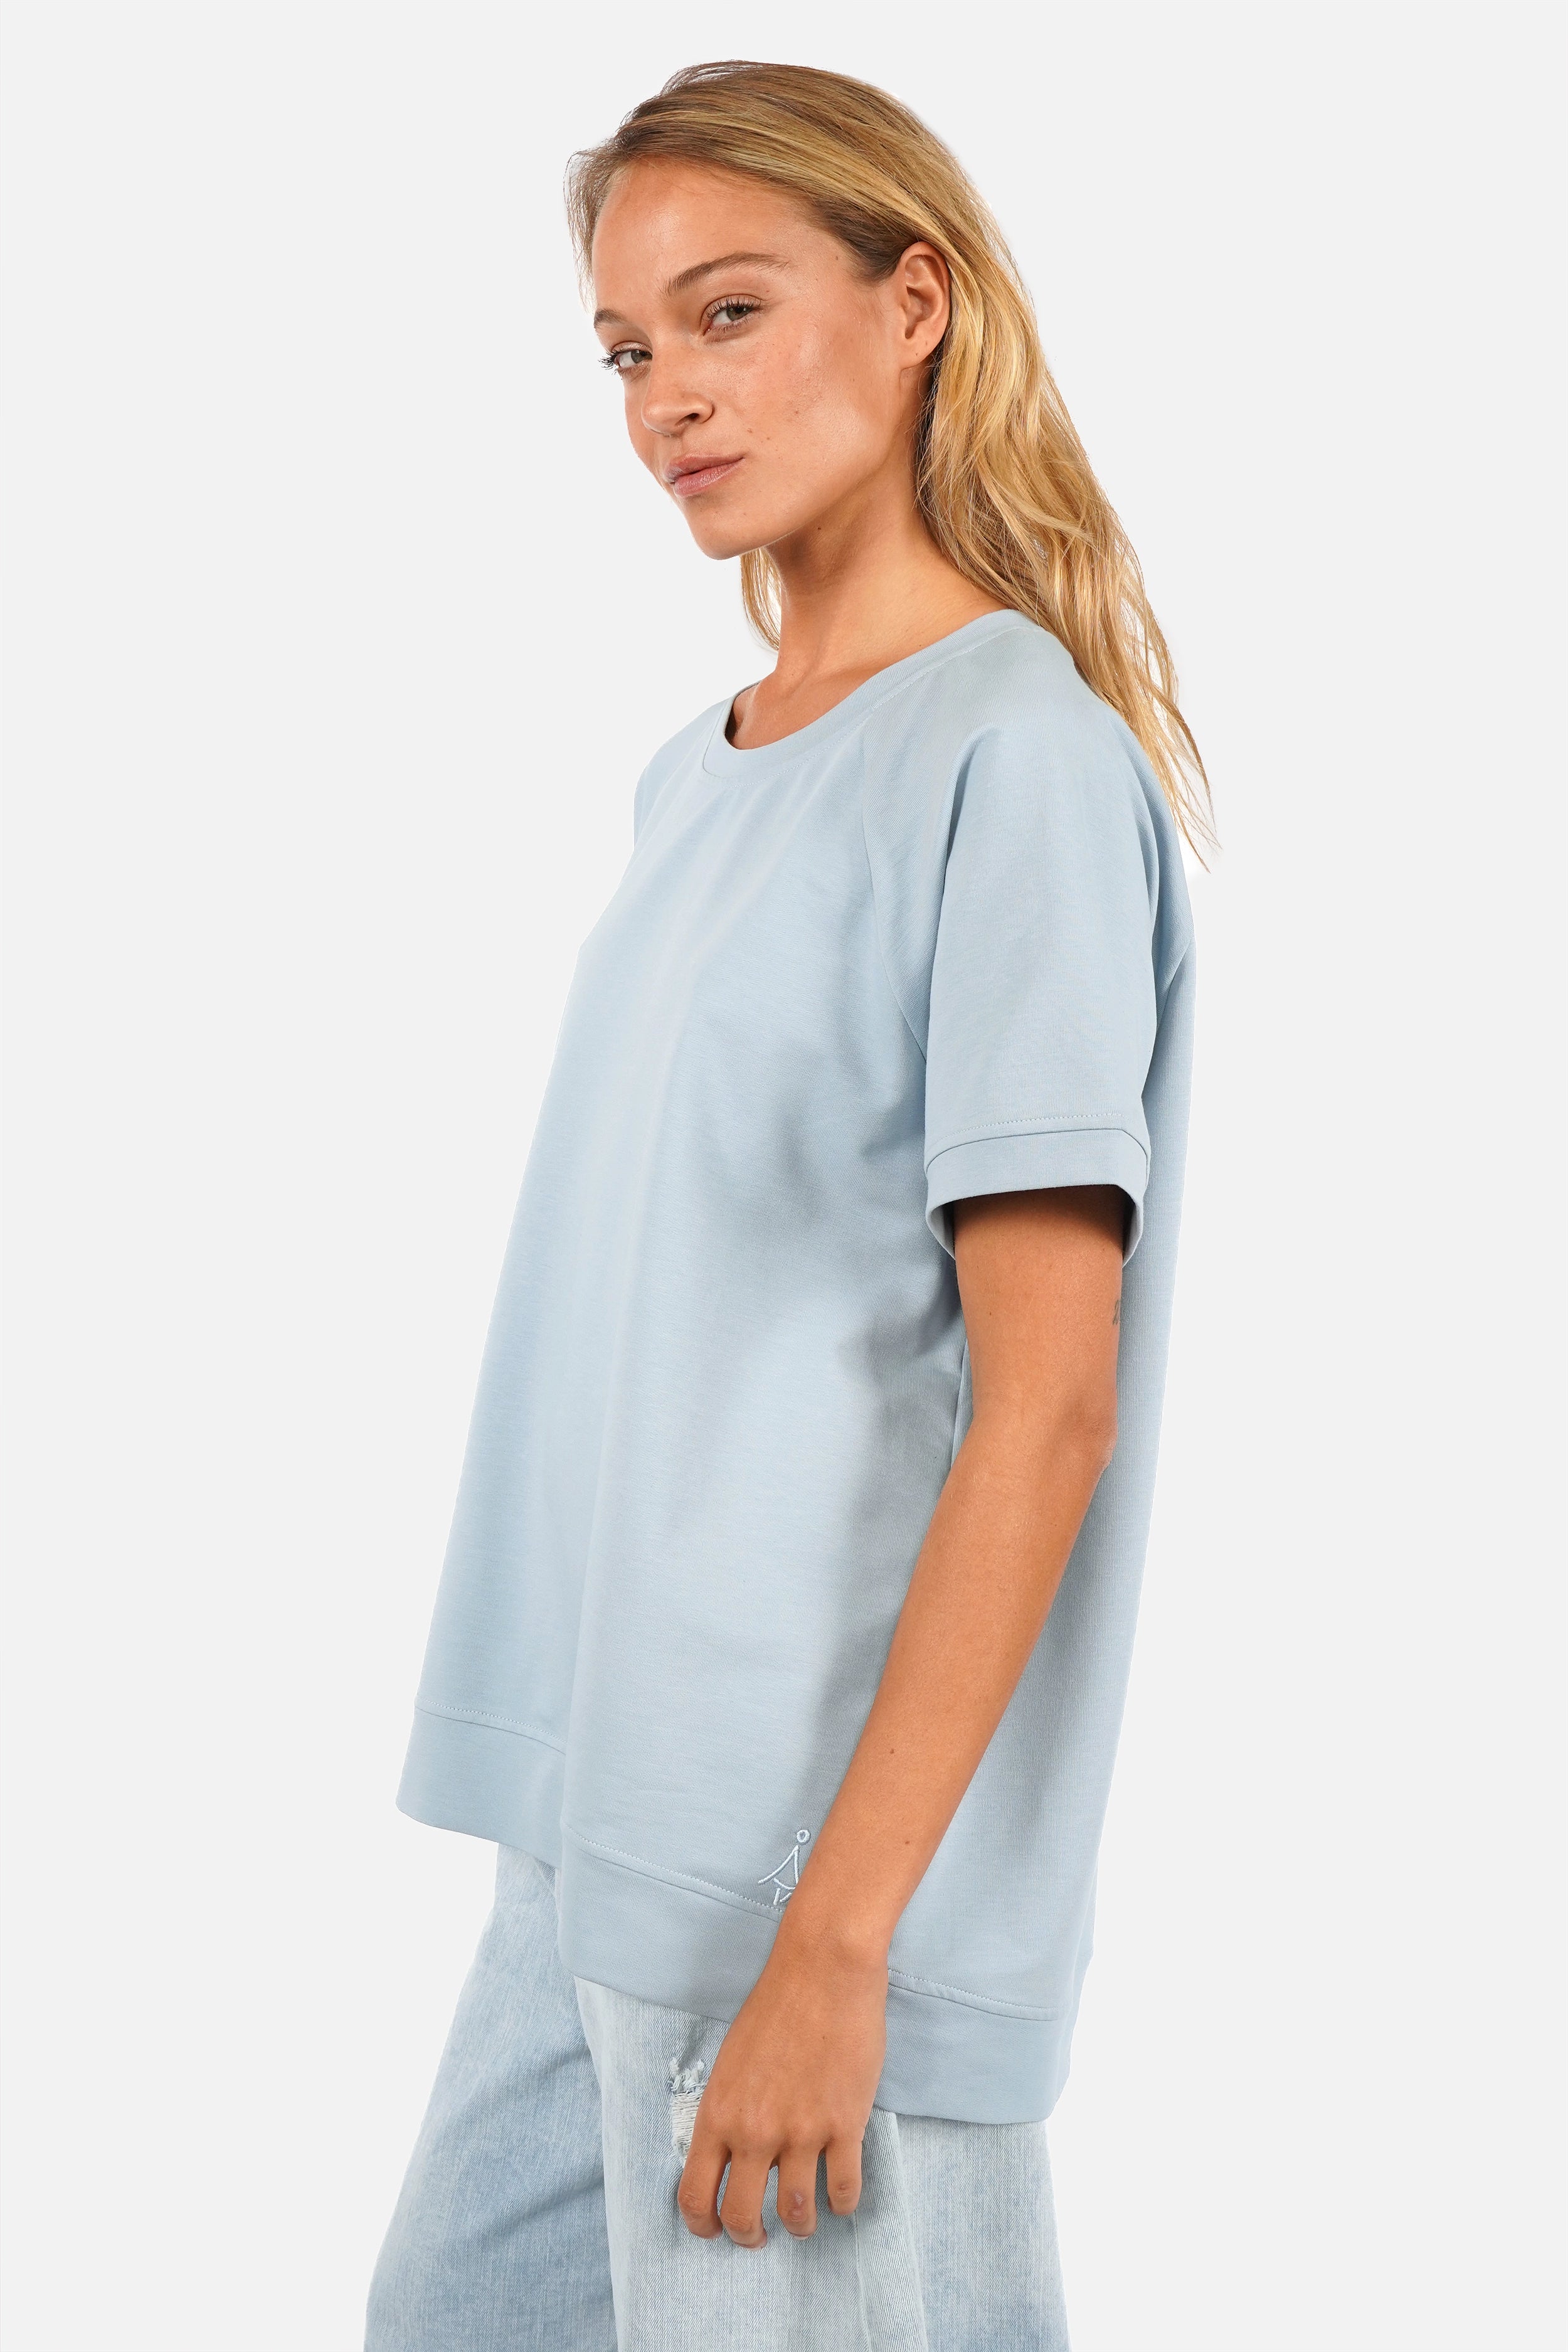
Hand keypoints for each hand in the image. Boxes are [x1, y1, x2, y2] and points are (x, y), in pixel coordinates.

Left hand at [676, 1911, 887, 2245]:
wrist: (823, 1970)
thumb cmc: (775, 2006)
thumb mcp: (731, 2061)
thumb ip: (728, 2111)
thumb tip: (731, 2155)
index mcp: (718, 2113)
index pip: (695, 2194)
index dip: (702, 2225)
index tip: (713, 2232)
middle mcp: (754, 2132)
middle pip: (743, 2216)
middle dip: (749, 2237)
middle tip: (758, 2237)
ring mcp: (801, 2132)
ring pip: (796, 2212)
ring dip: (799, 2226)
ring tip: (804, 2222)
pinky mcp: (844, 2124)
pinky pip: (843, 2190)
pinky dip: (841, 2203)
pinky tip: (840, 2196)